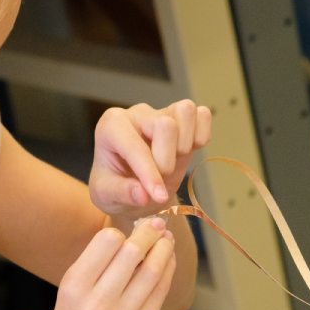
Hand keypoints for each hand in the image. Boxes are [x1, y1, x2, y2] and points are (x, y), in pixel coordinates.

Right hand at [36, 217, 176, 309]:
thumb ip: (95, 267)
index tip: (125, 231)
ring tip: (166, 238)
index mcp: (73, 288)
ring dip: (164, 249)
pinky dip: (167, 273)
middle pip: (133, 253)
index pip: (106, 242)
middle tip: (157, 222)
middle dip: (149, 232)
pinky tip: (168, 261)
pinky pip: (159, 295)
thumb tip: (130, 235)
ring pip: (152, 272)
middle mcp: (97, 304)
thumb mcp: (67, 294)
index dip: (119, 233)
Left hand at [89, 99, 212, 218]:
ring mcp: (162, 112)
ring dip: (184, 145)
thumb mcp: (106, 195)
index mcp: (111, 126)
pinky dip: (201, 135)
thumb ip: (122, 193)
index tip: (158, 197)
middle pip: (166, 125)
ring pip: (186, 112)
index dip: (149, 174)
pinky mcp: (182, 118)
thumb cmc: (114, 185)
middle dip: (167, 161)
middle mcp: (137, 114)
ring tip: (172, 162)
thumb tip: (143, 195)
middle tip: (159, 178)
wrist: (131, 185)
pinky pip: (202, 115)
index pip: (135, 145)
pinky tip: (186, 153)